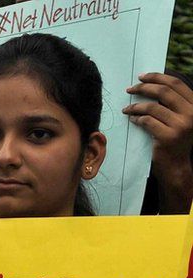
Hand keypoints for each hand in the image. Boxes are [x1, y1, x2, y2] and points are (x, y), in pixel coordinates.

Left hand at [124, 73, 192, 213]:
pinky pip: (147, 121)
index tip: (141, 76)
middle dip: (143, 88)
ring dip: (135, 106)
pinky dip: (137, 119)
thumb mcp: (179, 118)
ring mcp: (181, 125)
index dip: (157, 77)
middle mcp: (191, 113)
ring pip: (152, 107)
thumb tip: (151, 84)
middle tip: (129, 89)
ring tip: (127, 109)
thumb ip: (172, 103)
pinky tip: (132, 120)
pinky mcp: (168, 136)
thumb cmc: (174, 140)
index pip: (176, 84)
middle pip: (164, 92)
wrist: (176, 165)